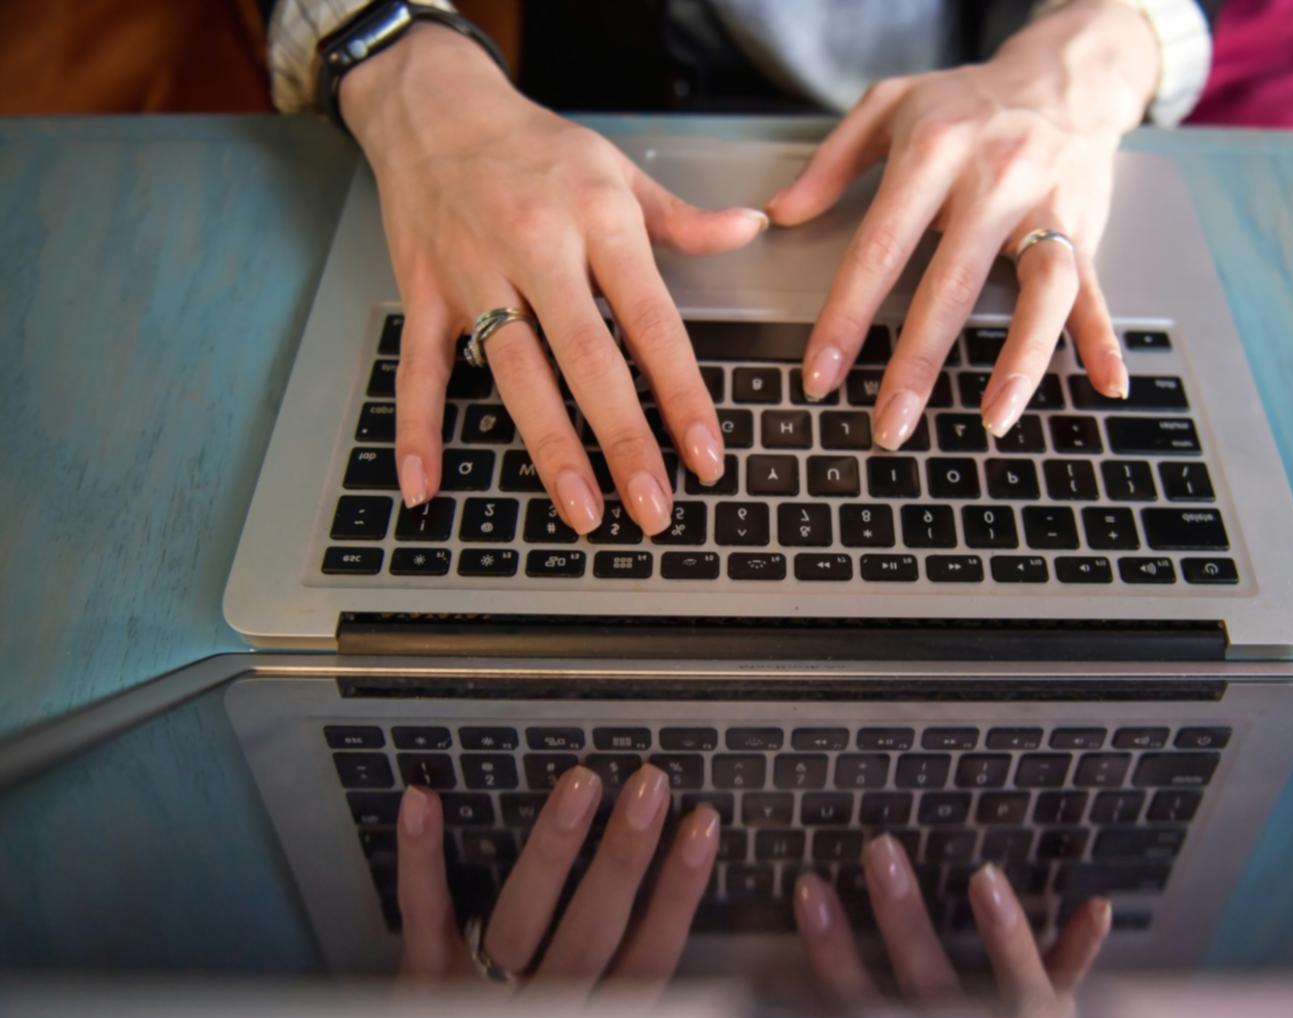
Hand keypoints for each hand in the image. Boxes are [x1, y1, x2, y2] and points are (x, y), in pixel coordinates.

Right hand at [341, 26, 767, 532]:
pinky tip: (428, 485)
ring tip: (583, 512)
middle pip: (588, 360)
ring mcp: (475, 274)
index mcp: (598, 222)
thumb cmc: (535, 147)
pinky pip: (418, 369)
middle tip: (654, 508)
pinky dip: (418, 429)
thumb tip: (751, 228)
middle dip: (624, 440)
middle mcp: (539, 250)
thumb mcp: (618, 170)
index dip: (682, 394)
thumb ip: (683, 218)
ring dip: (551, 448)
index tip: (706, 454)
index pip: (652, 322)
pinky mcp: (423, 292)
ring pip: (516, 373)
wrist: (434, 107)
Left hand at [395, 764, 719, 990]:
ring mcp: (478, 992)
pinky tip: (425, 801)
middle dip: (623, 857)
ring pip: (521, 919)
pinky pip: (425, 915)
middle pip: (591, 932)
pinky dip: (422, 856)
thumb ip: (617, 979)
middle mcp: (544, 1008)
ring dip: (553, 847)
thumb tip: (662, 894)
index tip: (701, 826)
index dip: (678, 891)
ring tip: (580, 784)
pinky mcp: (424, 980)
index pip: (649, 955)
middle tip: (648, 786)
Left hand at [768, 0, 1159, 446]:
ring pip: (1039, 293)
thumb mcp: (887, 105)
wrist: (1062, 75)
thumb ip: (829, 160)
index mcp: (933, 152)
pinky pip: (1096, 289)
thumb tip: (779, 212)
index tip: (821, 375)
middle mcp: (993, 181)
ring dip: (1017, 362)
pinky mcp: (1085, 227)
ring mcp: (1045, 208)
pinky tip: (1106, 383)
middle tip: (888, 426)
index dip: (847, 317)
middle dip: (917, 365)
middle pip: (951, 286)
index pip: (880, 247)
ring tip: (992, 419)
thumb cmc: (967, 99)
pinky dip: (1105, 339)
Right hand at [794, 835, 1109, 1017]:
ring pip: (1007, 982)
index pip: (857, 998)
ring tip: (985, 876)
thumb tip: (775, 986)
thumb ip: (838, 1014)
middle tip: (881, 851)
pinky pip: (1072, 981)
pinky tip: (1095, 905)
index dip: (831, 948)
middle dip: (901, 914)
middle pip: (926, 976)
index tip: (809, 889)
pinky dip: (1082, 944)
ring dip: (999, 928)